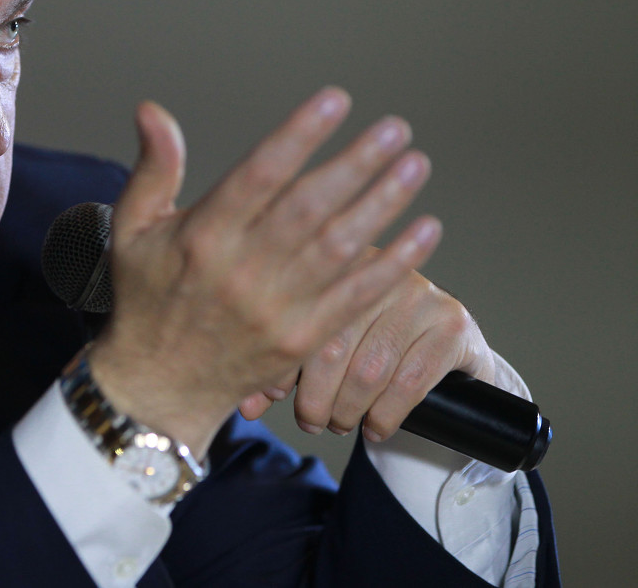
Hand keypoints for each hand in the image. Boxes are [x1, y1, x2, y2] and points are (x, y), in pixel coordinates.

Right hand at [88, 89, 442, 458]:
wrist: (156, 386)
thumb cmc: (146, 300)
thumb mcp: (132, 229)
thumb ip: (153, 167)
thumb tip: (153, 110)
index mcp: (202, 236)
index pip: (259, 175)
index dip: (300, 135)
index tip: (334, 101)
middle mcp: (241, 270)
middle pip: (309, 206)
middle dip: (356, 163)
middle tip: (393, 129)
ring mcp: (276, 308)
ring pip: (340, 247)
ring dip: (383, 204)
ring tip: (414, 165)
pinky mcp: (302, 339)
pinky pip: (357, 297)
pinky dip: (394, 264)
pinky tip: (424, 230)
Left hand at [237, 266, 501, 443]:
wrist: (447, 351)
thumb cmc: (370, 348)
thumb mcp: (323, 350)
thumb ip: (282, 368)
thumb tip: (244, 406)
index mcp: (334, 267)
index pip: (296, 318)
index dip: (279, 364)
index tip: (269, 397)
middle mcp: (376, 271)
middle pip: (331, 346)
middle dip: (315, 397)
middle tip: (312, 421)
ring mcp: (418, 293)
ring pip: (368, 370)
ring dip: (348, 410)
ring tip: (340, 423)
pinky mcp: (451, 323)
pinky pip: (409, 382)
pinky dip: (385, 415)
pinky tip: (375, 427)